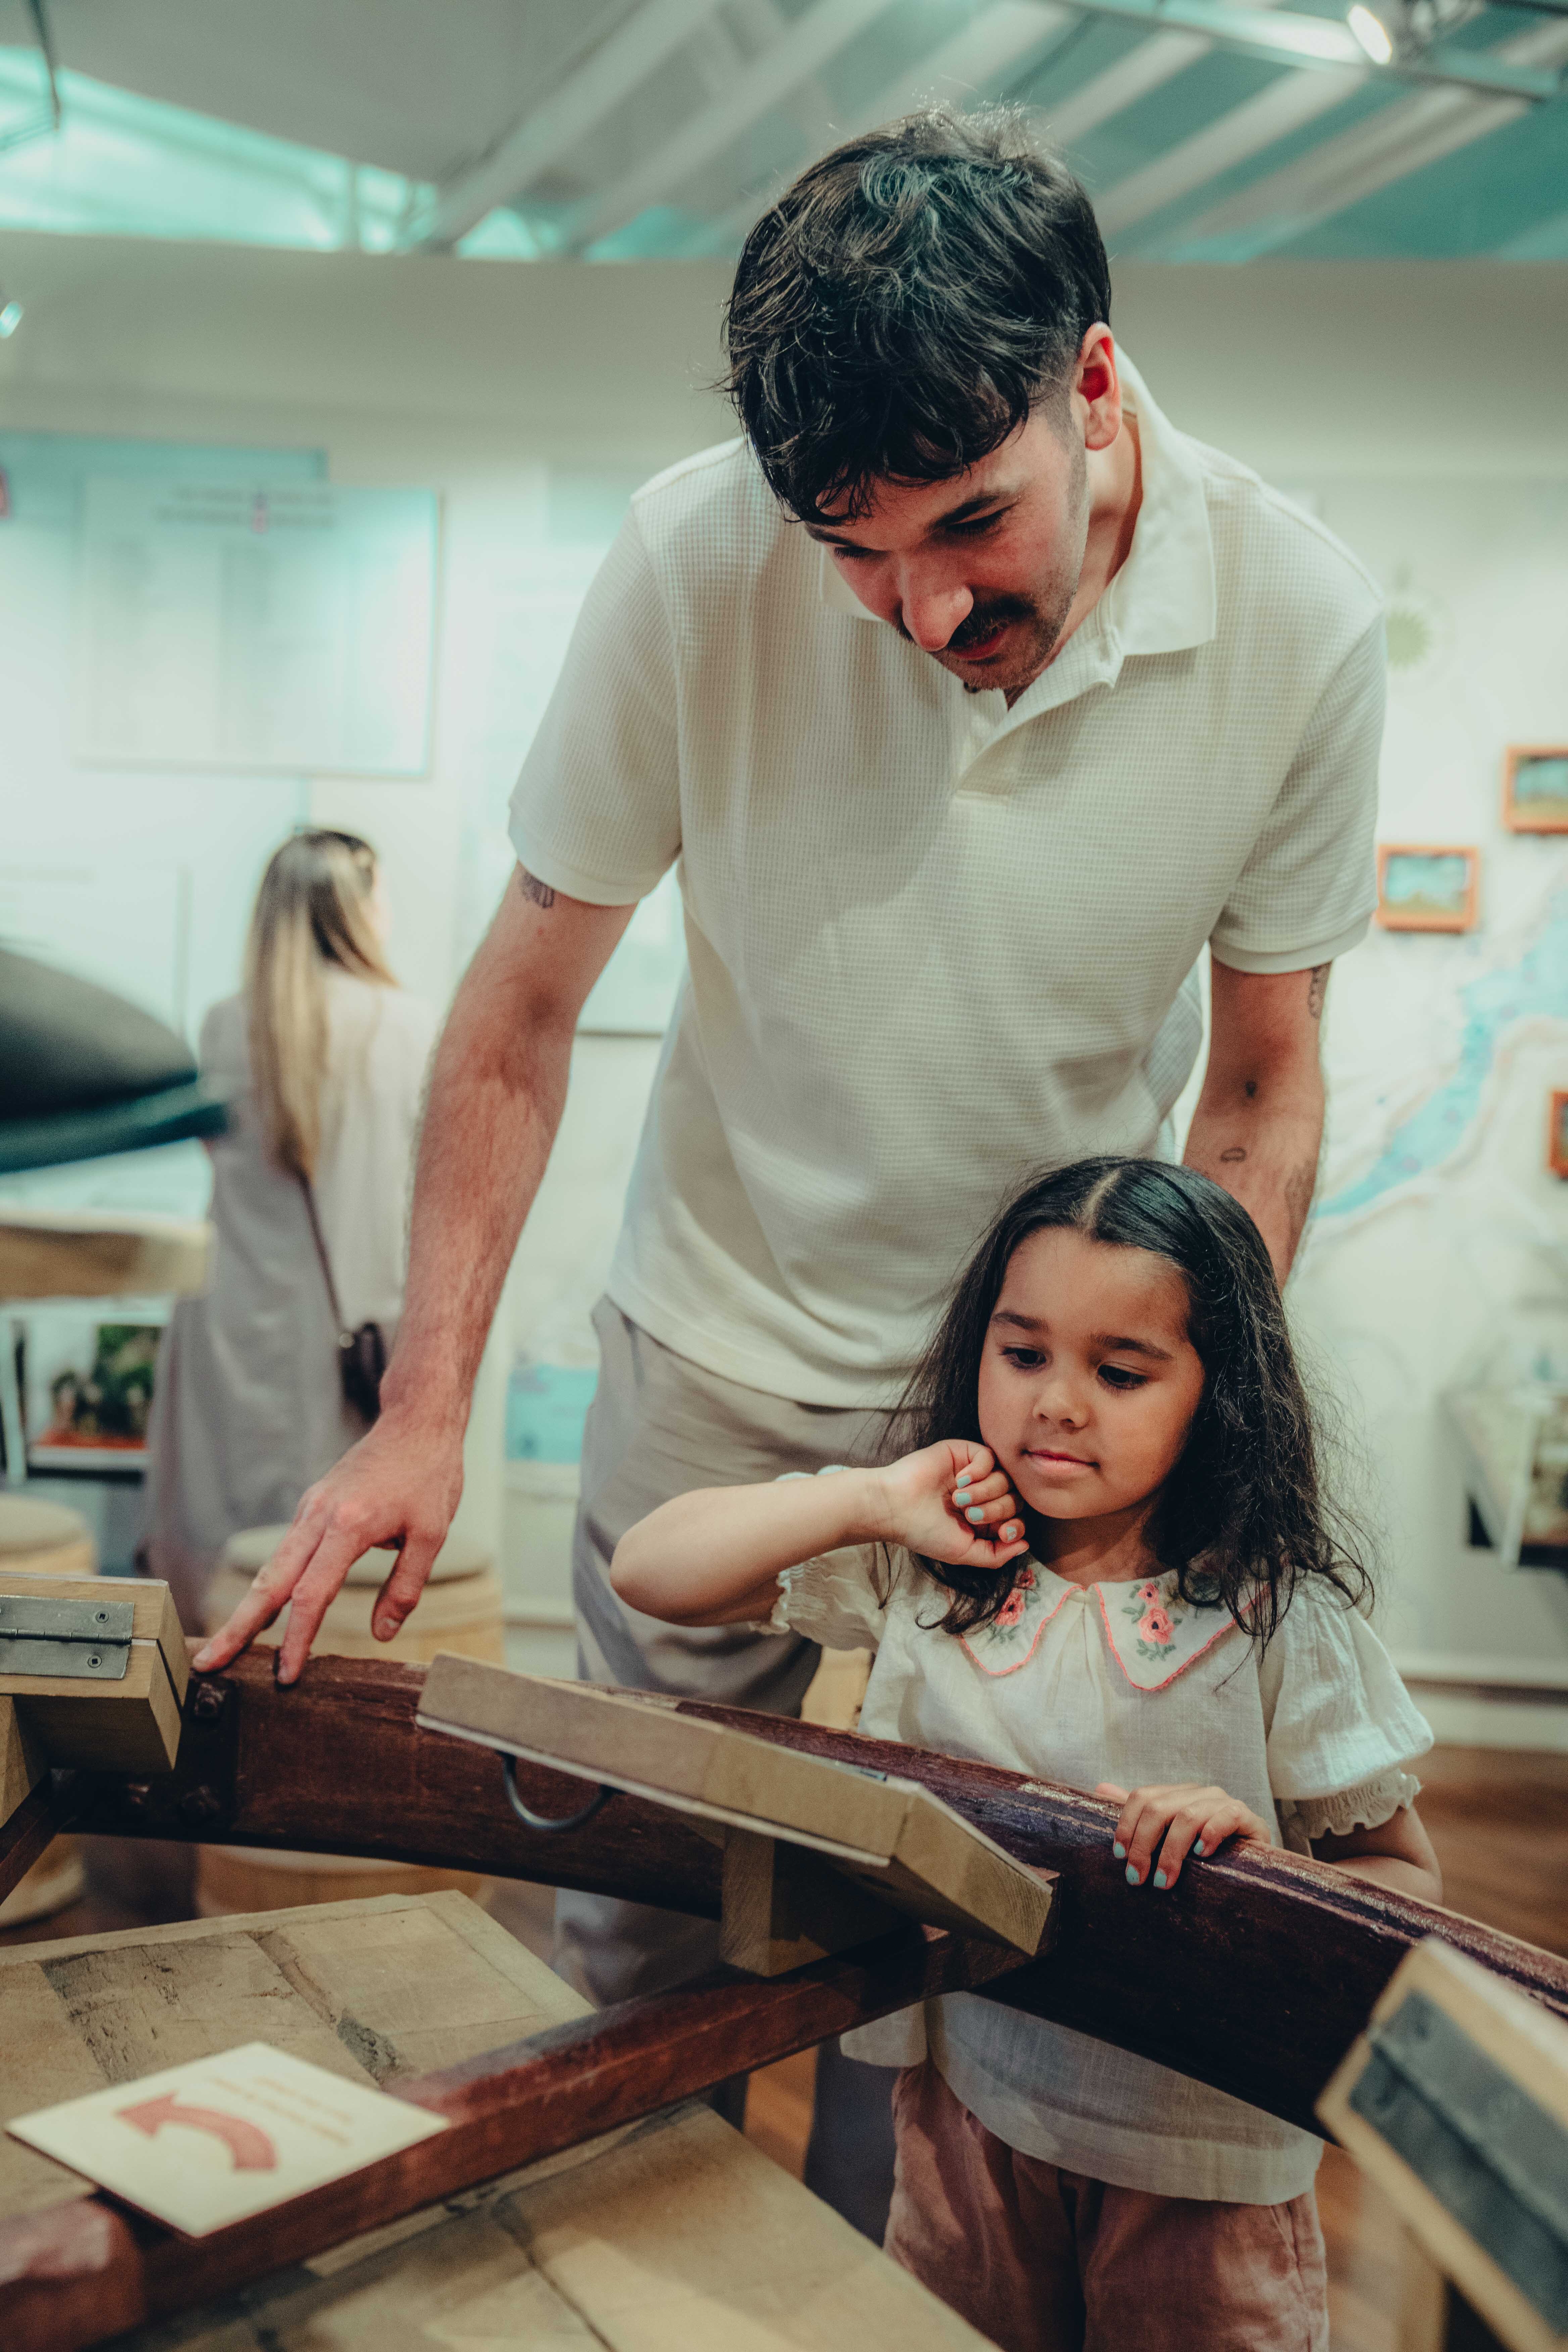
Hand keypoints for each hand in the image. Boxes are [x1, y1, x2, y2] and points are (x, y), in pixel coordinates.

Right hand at [190, 1407, 465, 1683]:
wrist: (416, 1421)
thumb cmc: (429, 1474)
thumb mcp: (432, 1534)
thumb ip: (405, 1587)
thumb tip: (382, 1634)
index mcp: (349, 1526)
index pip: (312, 1595)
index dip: (297, 1639)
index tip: (286, 1675)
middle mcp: (318, 1517)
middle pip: (271, 1583)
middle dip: (238, 1627)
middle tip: (208, 1664)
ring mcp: (311, 1509)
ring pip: (271, 1567)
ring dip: (247, 1608)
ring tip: (225, 1644)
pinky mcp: (313, 1506)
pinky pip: (285, 1552)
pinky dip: (270, 1584)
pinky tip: (264, 1609)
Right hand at [871, 1441, 1029, 1572]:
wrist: (895, 1507)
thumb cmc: (924, 1531)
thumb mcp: (964, 1553)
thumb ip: (996, 1554)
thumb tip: (1025, 1545)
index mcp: (983, 1519)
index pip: (1017, 1519)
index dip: (1016, 1526)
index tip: (1002, 1532)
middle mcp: (982, 1495)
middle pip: (1015, 1498)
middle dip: (996, 1510)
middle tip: (969, 1515)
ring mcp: (974, 1473)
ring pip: (1006, 1477)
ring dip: (985, 1492)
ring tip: (958, 1500)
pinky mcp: (964, 1452)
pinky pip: (990, 1457)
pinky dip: (979, 1472)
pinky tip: (959, 1481)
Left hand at [1095, 1781, 1271, 1890]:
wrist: (1252, 1863)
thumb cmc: (1204, 1851)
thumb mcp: (1168, 1834)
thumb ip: (1138, 1812)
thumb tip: (1100, 1785)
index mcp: (1177, 1794)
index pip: (1142, 1797)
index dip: (1127, 1826)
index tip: (1120, 1857)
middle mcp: (1198, 1793)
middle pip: (1159, 1808)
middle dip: (1143, 1845)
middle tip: (1137, 1878)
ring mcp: (1222, 1802)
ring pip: (1187, 1816)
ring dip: (1171, 1852)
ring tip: (1163, 1881)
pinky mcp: (1246, 1816)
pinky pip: (1226, 1816)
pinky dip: (1210, 1834)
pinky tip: (1202, 1855)